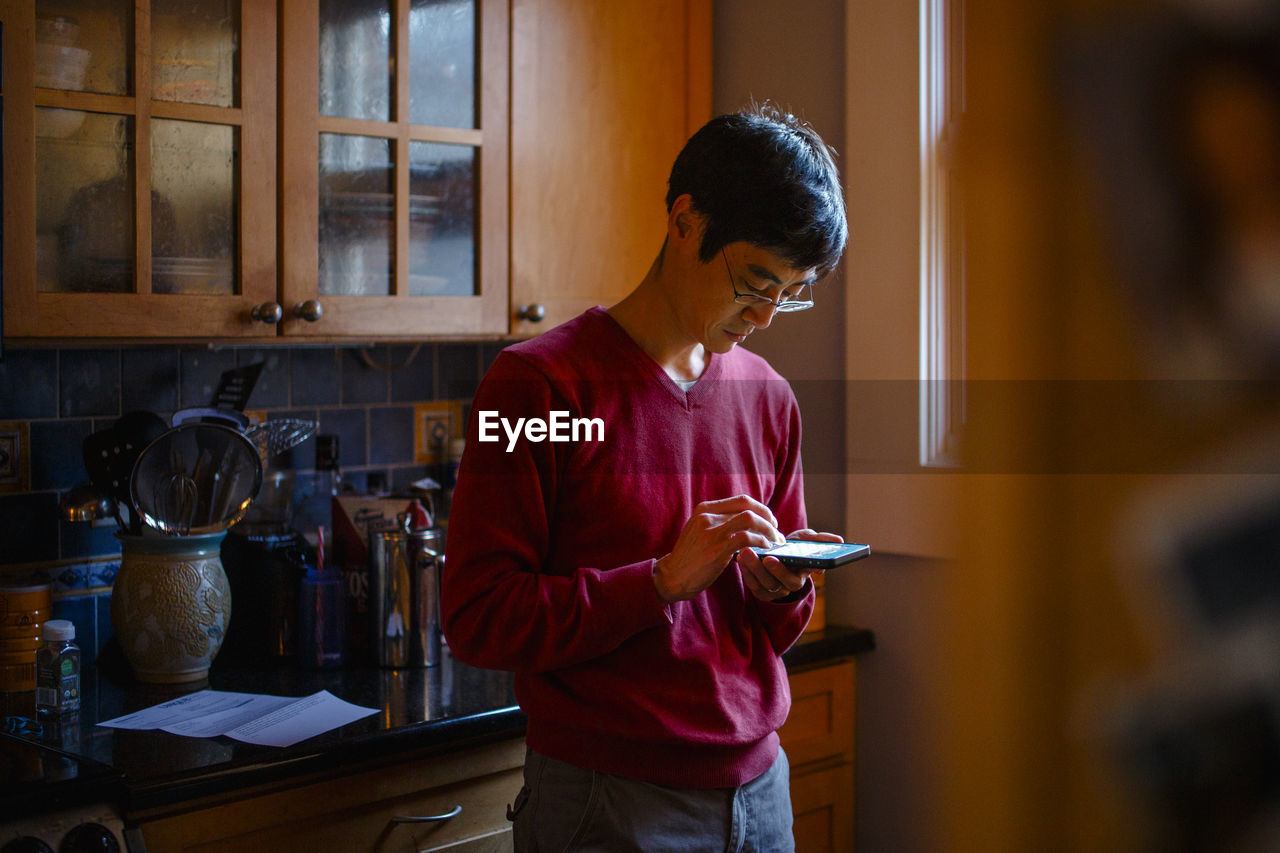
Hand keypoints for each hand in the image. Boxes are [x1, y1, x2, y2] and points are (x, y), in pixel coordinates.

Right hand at [654, 495, 785, 601]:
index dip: (761, 509)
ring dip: (768, 530)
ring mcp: (712, 531)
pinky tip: (764, 549)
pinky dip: (760, 542)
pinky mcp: (716, 548)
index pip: (742, 500)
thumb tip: (748, 521)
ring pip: (750, 519)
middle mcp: (708, 515)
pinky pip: (746, 538)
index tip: (771, 521)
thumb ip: (720, 523)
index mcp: (705, 509)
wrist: (673, 576)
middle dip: (769, 519)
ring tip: (775, 542)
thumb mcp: (701, 531)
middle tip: (777, 533)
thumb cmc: (691, 557)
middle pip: (748, 507)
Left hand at [739, 528, 842, 601]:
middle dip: (773, 570)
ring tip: (746, 553)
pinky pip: (754, 586)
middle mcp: (792, 584)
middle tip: (764, 557)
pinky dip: (747, 573)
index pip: (807, 572)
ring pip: (766, 584)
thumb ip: (820, 539)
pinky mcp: (762, 592)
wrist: (775, 552)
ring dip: (755, 569)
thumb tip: (839, 541)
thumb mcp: (807, 539)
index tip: (782, 558)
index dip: (801, 567)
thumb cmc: (794, 546)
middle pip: (784, 582)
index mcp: (806, 571)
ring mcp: (776, 590)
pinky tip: (740, 559)